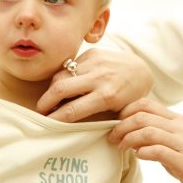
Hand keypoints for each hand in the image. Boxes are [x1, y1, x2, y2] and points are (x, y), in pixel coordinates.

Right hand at [37, 48, 152, 121]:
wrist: (141, 70)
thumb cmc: (130, 96)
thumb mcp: (118, 111)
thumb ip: (98, 119)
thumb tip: (74, 130)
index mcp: (107, 96)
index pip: (72, 110)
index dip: (55, 119)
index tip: (46, 125)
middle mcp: (99, 78)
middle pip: (60, 88)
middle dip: (45, 102)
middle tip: (41, 111)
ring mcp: (95, 62)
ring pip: (61, 75)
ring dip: (52, 89)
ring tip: (51, 99)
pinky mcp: (92, 53)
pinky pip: (70, 66)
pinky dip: (64, 77)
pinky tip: (66, 85)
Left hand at [109, 98, 182, 182]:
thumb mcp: (177, 144)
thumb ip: (158, 137)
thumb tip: (130, 136)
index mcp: (178, 120)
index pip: (146, 103)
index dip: (125, 111)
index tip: (115, 123)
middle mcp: (181, 127)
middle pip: (142, 115)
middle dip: (121, 125)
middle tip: (112, 137)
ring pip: (147, 131)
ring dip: (128, 139)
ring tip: (120, 147)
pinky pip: (157, 151)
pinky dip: (143, 152)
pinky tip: (138, 156)